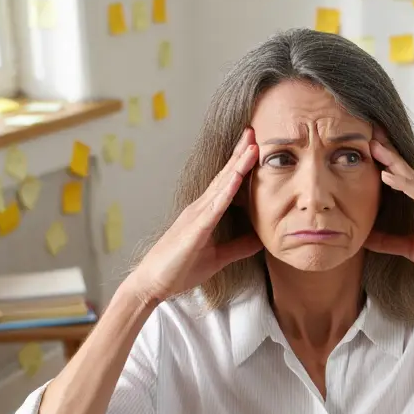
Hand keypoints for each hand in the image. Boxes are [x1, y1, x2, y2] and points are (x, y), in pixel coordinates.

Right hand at [125, 128, 263, 302]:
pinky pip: (214, 208)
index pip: (227, 184)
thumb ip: (237, 247)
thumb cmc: (180, 269)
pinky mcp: (194, 230)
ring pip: (221, 186)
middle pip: (224, 176)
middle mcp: (200, 208)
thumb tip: (260, 239)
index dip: (241, 164)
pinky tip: (237, 179)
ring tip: (251, 145)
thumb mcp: (217, 258)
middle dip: (240, 154)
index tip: (255, 146)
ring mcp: (196, 216)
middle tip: (254, 131)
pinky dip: (226, 192)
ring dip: (237, 165)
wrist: (153, 283)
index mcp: (206, 213)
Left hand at [364, 136, 413, 293]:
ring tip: (374, 147)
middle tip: (369, 133)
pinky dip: (403, 184)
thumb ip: (389, 242)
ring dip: (392, 161)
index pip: (402, 177)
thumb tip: (365, 238)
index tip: (367, 147)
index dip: (385, 162)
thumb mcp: (410, 248)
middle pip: (405, 170)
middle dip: (387, 152)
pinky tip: (387, 176)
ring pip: (411, 177)